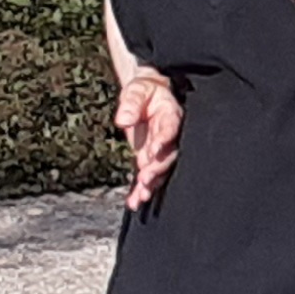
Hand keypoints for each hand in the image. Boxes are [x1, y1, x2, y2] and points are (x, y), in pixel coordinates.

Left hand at [115, 73, 181, 210]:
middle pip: (169, 154)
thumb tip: (123, 120)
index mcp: (171, 115)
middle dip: (158, 168)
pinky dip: (141, 189)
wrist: (147, 97)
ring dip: (152, 184)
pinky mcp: (150, 159)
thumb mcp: (136, 90)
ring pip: (161, 169)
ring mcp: (161, 149)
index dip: (163, 140)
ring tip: (142, 197)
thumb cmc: (144, 91)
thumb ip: (131, 103)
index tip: (153, 152)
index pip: (170, 129)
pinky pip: (148, 175)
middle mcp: (170, 136)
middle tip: (145, 179)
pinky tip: (134, 202)